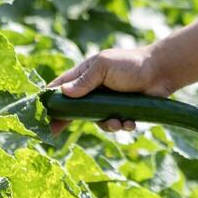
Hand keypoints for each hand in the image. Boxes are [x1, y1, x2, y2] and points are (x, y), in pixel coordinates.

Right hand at [46, 45, 174, 135]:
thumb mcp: (104, 66)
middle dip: (65, 122)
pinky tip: (130, 122)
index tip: (37, 115)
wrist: (161, 71)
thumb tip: (63, 93)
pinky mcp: (121, 113)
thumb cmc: (131, 64)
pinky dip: (122, 126)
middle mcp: (92, 91)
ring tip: (118, 121)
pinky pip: (115, 125)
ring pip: (95, 122)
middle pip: (72, 110)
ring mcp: (106, 103)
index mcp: (84, 75)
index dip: (47, 101)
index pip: (59, 89)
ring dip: (106, 125)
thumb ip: (85, 80)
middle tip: (55, 134)